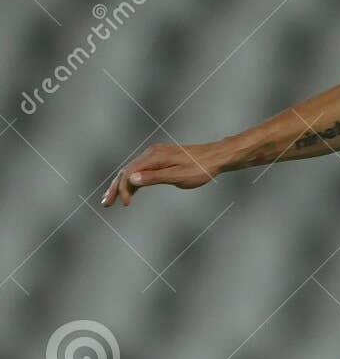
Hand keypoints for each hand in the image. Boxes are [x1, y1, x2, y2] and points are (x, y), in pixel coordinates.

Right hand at [102, 142, 223, 206]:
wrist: (215, 157)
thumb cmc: (200, 169)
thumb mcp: (178, 176)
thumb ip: (155, 178)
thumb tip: (132, 178)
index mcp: (154, 157)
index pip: (130, 172)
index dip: (123, 189)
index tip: (125, 205)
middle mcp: (152, 153)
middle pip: (126, 170)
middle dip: (115, 188)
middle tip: (105, 204)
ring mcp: (155, 155)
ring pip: (132, 170)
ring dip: (122, 185)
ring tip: (112, 200)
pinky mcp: (160, 159)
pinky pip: (141, 169)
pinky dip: (134, 181)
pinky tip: (131, 192)